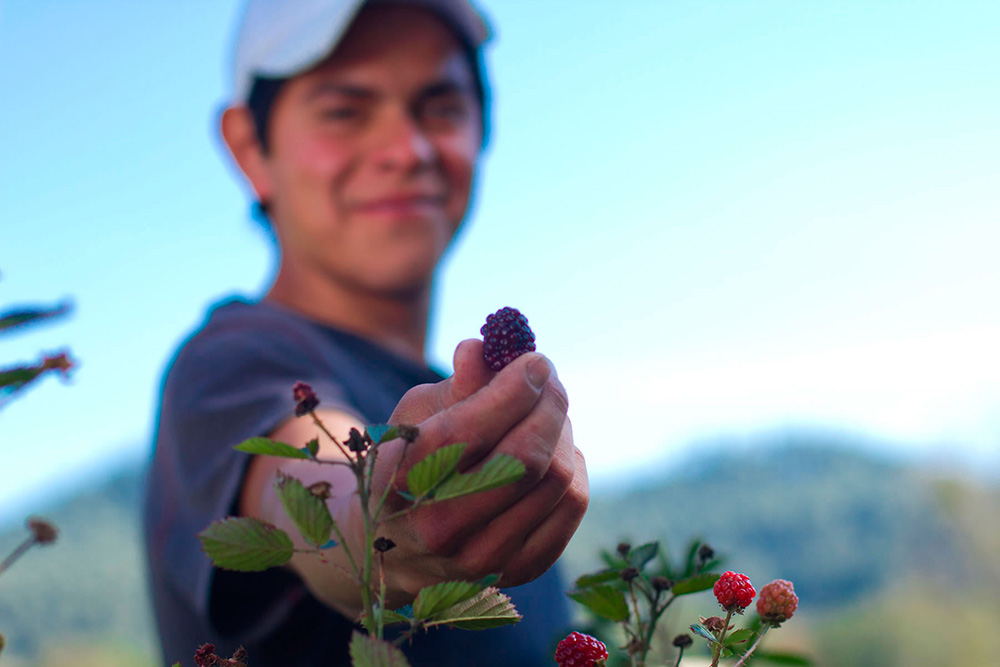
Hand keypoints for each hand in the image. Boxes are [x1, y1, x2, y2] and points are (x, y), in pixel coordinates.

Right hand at [373, 339, 588, 599]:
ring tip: (545, 412)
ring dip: (561, 431)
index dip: (514, 388)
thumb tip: (483, 350)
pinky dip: (571, 465)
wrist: (400, 546)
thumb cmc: (409, 463)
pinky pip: (572, 504)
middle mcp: (440, 530)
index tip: (534, 360)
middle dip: (549, 404)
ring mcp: (483, 559)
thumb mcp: (414, 417)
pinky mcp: (520, 571)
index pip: (472, 429)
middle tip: (549, 378)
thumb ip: (453, 385)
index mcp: (402, 482)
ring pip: (558, 480)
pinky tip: (552, 451)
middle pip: (526, 457)